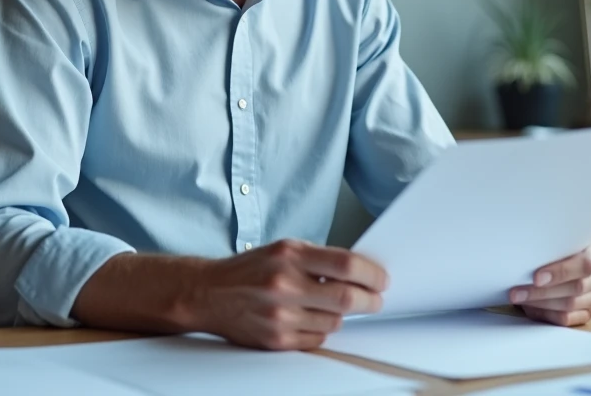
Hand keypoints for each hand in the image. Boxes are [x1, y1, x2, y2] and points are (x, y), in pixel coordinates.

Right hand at [190, 239, 387, 349]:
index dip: (372, 273)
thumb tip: (359, 271)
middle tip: (375, 299)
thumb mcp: (283, 249)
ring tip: (330, 305)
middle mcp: (284, 285)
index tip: (381, 279)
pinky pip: (317, 340)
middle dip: (369, 300)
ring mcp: (280, 315)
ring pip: (335, 322)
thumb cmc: (248, 270)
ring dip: (341, 315)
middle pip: (346, 298)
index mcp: (289, 256)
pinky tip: (310, 318)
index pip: (345, 265)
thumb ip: (318, 258)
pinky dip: (321, 330)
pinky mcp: (276, 340)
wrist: (208, 293)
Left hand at [509, 237, 590, 326]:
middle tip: (517, 291)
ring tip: (519, 298)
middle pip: (576, 287)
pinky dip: (546, 314)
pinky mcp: (590, 312)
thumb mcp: (561, 236)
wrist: (568, 254)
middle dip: (542, 291)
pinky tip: (530, 308)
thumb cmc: (560, 244)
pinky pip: (567, 319)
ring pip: (570, 305)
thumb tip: (524, 254)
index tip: (536, 277)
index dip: (561, 272)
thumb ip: (552, 243)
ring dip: (540, 303)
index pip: (585, 264)